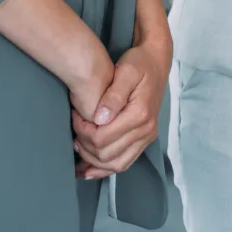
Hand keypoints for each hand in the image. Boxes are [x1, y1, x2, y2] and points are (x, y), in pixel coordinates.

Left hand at [72, 40, 170, 180]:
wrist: (156, 61)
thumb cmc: (139, 63)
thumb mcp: (126, 71)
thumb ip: (113, 95)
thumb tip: (99, 119)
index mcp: (140, 114)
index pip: (102, 138)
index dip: (83, 132)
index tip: (75, 116)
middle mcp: (146, 130)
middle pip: (106, 154)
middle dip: (85, 146)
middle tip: (75, 128)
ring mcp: (147, 137)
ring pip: (115, 164)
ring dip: (93, 161)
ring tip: (79, 146)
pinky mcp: (145, 139)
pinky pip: (124, 163)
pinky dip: (106, 169)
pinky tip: (90, 170)